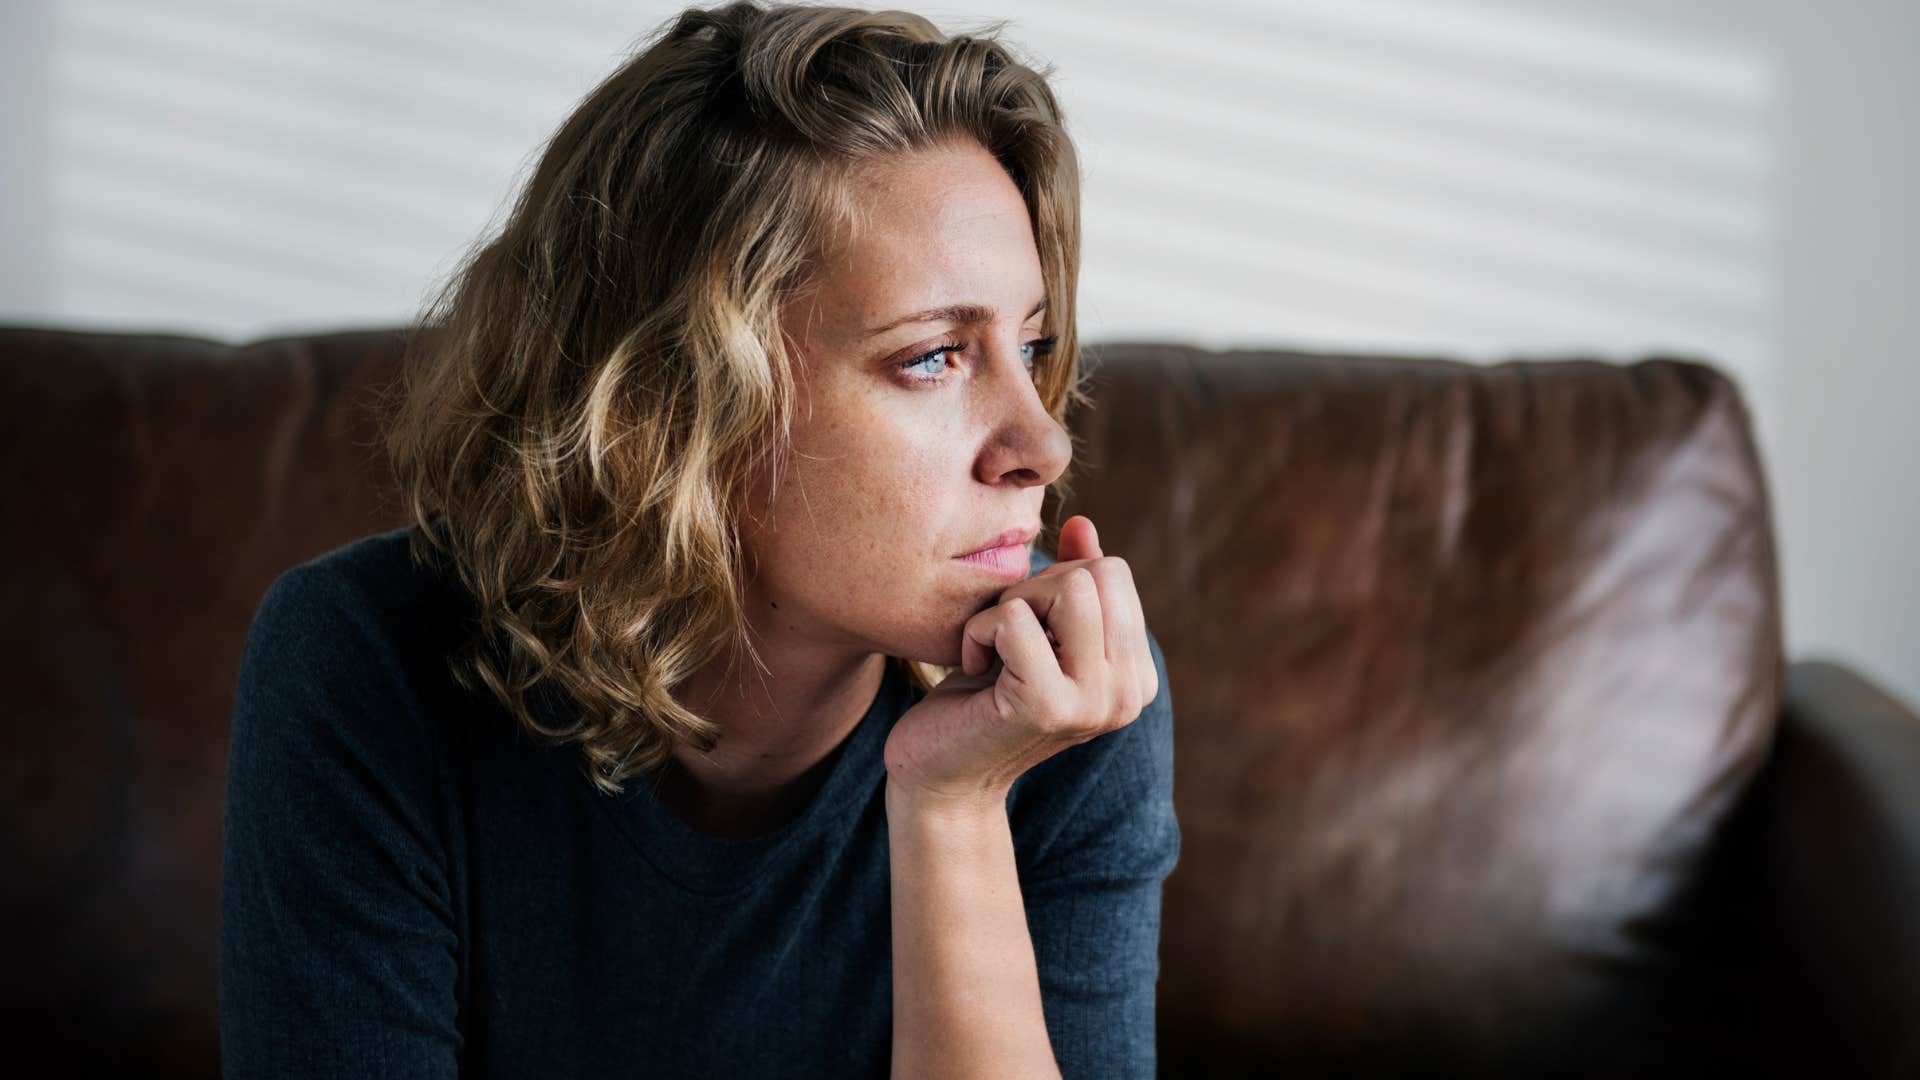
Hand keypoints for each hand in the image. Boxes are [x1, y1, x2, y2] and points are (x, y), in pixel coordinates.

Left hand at [882, 515, 1158, 813]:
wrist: (940, 776)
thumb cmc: (982, 698)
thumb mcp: (1034, 631)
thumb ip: (1069, 582)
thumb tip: (1082, 524)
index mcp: (1136, 675)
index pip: (1114, 572)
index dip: (1055, 583)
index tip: (1027, 631)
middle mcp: (1129, 693)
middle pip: (1097, 573)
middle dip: (1036, 587)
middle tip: (1006, 639)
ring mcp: (1094, 703)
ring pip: (1069, 587)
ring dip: (1012, 605)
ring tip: (995, 649)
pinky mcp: (1048, 706)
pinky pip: (1015, 619)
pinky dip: (979, 631)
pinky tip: (974, 670)